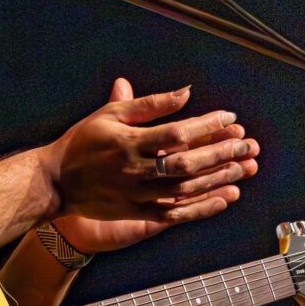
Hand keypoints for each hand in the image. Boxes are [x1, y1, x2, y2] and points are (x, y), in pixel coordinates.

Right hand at [48, 78, 258, 251]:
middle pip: (188, 163)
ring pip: (186, 189)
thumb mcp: (110, 115)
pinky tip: (224, 198)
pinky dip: (201, 207)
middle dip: (222, 153)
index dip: (207, 126)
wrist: (55, 182)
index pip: (177, 133)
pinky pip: (175, 212)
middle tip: (248, 145)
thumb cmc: (82, 142)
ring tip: (245, 168)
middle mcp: (135, 170)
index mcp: (128, 142)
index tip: (229, 118)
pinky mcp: (136, 212)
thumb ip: (149, 105)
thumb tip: (186, 92)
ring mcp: (137, 195)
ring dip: (218, 179)